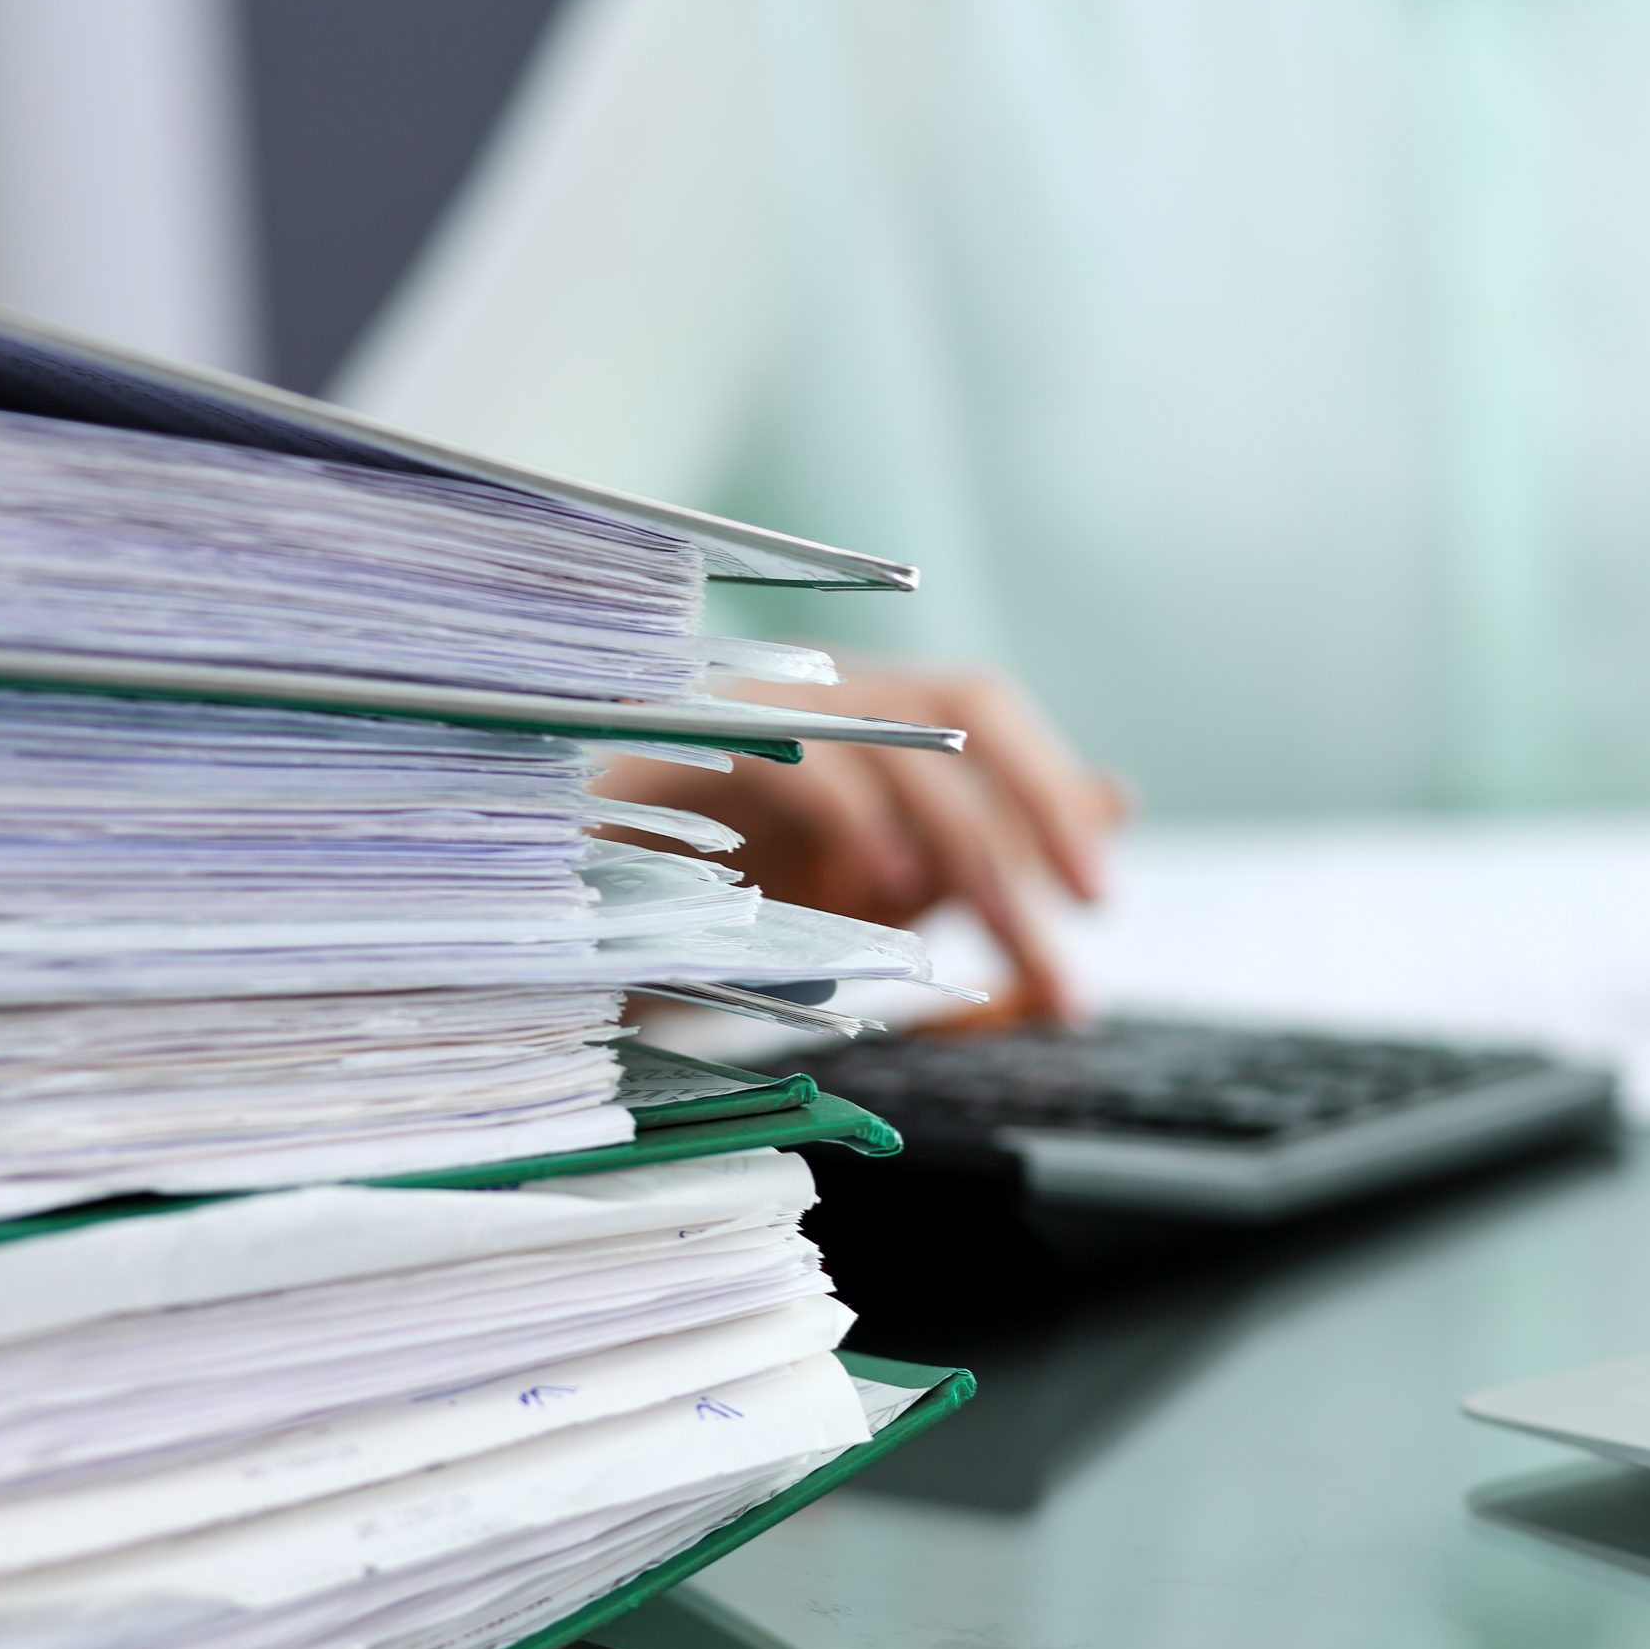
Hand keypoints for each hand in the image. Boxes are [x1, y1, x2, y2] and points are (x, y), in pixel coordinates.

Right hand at [596, 660, 1127, 1021]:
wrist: (537, 926)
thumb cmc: (696, 903)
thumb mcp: (862, 893)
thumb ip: (975, 852)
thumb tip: (1112, 799)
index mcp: (845, 716)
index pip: (976, 708)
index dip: (1049, 787)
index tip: (1099, 900)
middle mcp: (795, 691)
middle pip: (950, 716)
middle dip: (1029, 837)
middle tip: (1069, 958)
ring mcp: (727, 709)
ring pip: (882, 737)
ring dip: (964, 852)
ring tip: (1005, 950)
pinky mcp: (661, 748)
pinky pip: (778, 754)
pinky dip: (849, 818)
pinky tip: (885, 890)